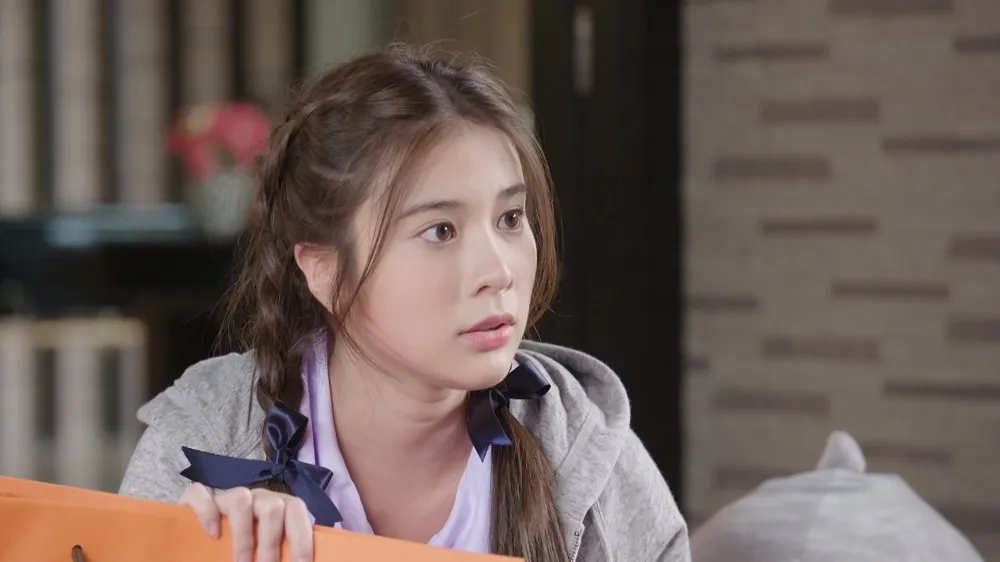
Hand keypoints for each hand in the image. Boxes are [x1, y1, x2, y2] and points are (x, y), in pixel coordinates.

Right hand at [179, 483, 313, 561]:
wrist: (196, 534)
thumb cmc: (241, 546)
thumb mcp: (263, 551)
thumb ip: (276, 554)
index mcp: (276, 507)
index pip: (296, 510)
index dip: (302, 538)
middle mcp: (254, 497)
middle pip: (272, 506)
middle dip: (271, 543)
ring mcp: (226, 494)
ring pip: (241, 499)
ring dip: (243, 535)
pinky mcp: (197, 496)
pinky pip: (201, 493)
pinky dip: (207, 512)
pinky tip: (212, 534)